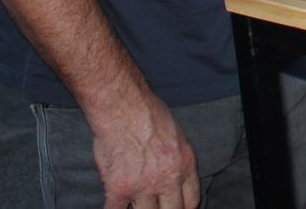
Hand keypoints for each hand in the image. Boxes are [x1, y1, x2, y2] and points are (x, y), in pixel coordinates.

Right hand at [87, 91, 199, 208]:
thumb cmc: (148, 113)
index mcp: (185, 164)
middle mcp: (168, 178)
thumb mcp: (176, 136)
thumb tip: (172, 177)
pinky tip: (114, 205)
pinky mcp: (119, 188)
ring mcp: (144, 186)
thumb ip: (175, 160)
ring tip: (134, 203)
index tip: (175, 208)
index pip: (191, 201)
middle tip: (155, 207)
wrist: (123, 106)